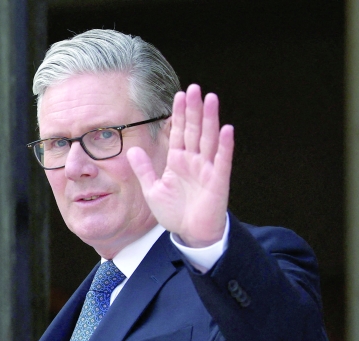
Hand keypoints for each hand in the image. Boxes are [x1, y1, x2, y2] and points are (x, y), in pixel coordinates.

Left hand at [127, 83, 232, 247]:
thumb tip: (132, 150)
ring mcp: (207, 168)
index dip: (180, 114)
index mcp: (178, 161)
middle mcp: (194, 160)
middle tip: (194, 88)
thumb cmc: (174, 213)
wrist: (190, 233)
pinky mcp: (218, 180)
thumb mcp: (153, 190)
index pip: (179, 132)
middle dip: (194, 109)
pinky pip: (222, 160)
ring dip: (210, 119)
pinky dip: (225, 145)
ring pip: (209, 138)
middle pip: (194, 129)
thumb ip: (143, 169)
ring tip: (211, 98)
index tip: (179, 94)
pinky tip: (227, 129)